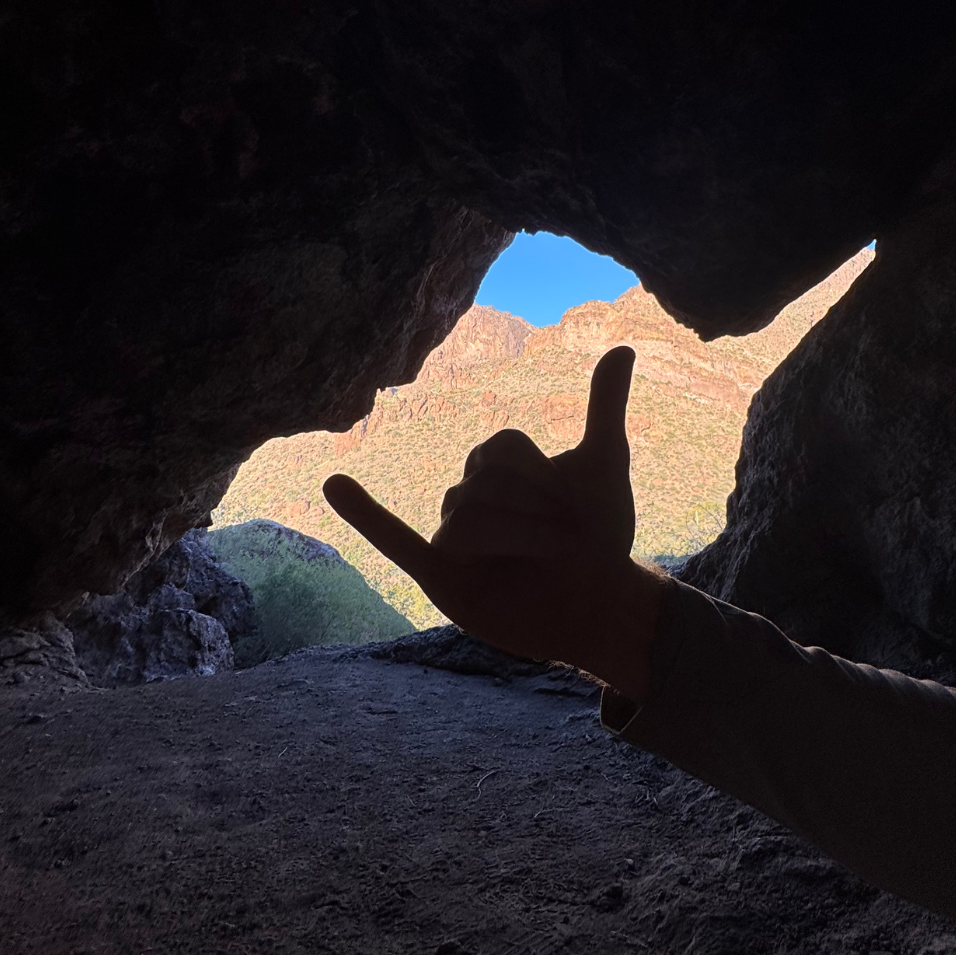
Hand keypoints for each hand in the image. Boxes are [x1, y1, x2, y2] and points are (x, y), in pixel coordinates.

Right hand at [323, 346, 668, 701]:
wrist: (597, 606)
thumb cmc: (598, 537)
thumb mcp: (606, 467)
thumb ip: (604, 409)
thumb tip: (622, 348)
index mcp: (497, 462)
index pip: (505, 449)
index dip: (546, 480)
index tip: (576, 508)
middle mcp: (467, 493)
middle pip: (486, 485)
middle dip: (537, 515)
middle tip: (566, 543)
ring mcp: (449, 533)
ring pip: (465, 521)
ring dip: (515, 541)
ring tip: (541, 562)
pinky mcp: (440, 575)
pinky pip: (395, 541)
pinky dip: (364, 514)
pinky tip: (333, 484)